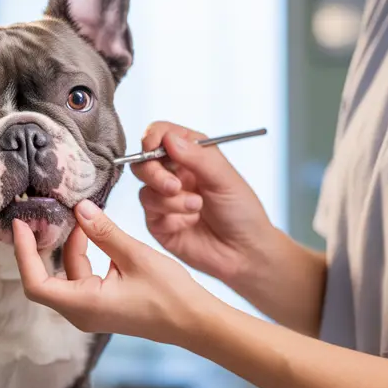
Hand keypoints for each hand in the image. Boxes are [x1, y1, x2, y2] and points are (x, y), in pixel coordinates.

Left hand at [11, 200, 213, 344]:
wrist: (194, 322)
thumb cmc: (170, 295)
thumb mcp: (135, 256)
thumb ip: (103, 232)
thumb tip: (80, 208)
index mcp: (84, 305)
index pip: (35, 282)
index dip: (23, 253)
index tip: (21, 225)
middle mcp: (81, 313)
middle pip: (47, 277)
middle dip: (46, 245)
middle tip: (45, 215)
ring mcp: (91, 311)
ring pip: (67, 275)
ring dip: (72, 247)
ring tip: (83, 218)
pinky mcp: (102, 306)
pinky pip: (82, 279)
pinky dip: (85, 256)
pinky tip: (97, 234)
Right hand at [133, 121, 277, 285]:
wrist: (245, 252)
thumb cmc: (242, 211)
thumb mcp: (225, 178)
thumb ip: (197, 157)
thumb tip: (168, 138)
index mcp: (191, 154)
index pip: (160, 134)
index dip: (153, 138)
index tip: (155, 147)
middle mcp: (174, 174)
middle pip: (143, 162)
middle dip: (155, 173)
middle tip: (175, 186)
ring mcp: (164, 199)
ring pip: (146, 191)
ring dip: (171, 201)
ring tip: (197, 208)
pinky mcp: (159, 224)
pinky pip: (150, 214)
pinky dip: (172, 218)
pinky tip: (191, 224)